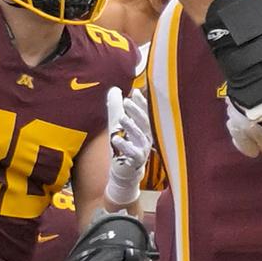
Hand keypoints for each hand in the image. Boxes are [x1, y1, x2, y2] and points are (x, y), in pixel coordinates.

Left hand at [103, 85, 152, 204]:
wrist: (125, 170)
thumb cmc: (124, 146)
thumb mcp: (119, 125)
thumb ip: (117, 108)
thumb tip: (114, 90)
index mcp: (144, 127)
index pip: (145, 112)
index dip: (142, 103)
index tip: (135, 93)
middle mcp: (147, 137)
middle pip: (144, 122)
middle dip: (136, 111)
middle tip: (126, 102)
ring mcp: (143, 149)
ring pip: (139, 136)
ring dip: (131, 126)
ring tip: (121, 118)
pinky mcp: (136, 160)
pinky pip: (132, 152)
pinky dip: (125, 145)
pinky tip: (116, 139)